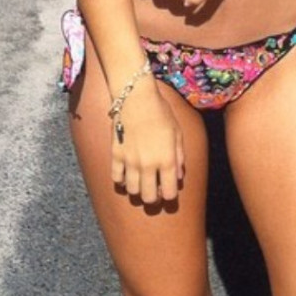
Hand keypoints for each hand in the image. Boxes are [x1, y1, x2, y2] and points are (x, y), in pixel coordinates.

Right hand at [111, 78, 183, 203]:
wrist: (136, 97)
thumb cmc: (161, 112)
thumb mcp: (177, 132)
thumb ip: (179, 156)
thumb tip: (178, 176)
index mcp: (166, 160)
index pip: (170, 193)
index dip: (170, 196)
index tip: (169, 191)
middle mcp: (148, 165)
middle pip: (149, 197)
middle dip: (153, 198)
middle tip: (154, 190)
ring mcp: (130, 161)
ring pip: (132, 191)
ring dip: (137, 190)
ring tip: (140, 181)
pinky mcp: (116, 155)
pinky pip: (116, 178)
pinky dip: (121, 180)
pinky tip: (126, 174)